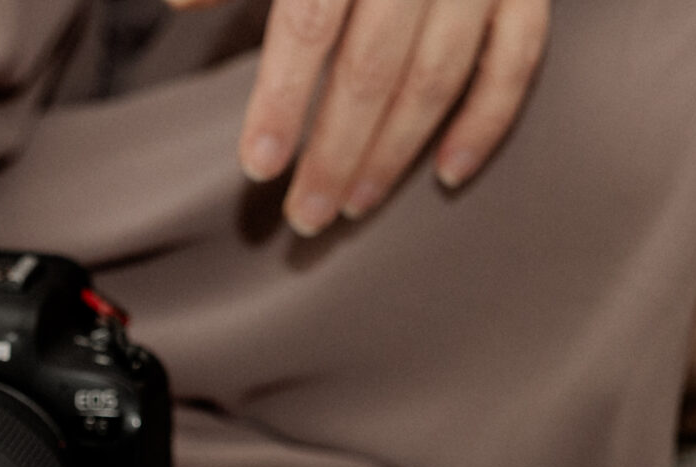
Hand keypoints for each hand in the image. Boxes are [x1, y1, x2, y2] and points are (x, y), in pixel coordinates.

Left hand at [181, 0, 549, 233]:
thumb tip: (177, 3)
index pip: (311, 25)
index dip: (283, 100)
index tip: (259, 166)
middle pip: (375, 68)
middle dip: (336, 151)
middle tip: (304, 216)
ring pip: (439, 76)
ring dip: (395, 152)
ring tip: (353, 204)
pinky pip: (519, 58)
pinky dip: (486, 121)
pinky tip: (447, 173)